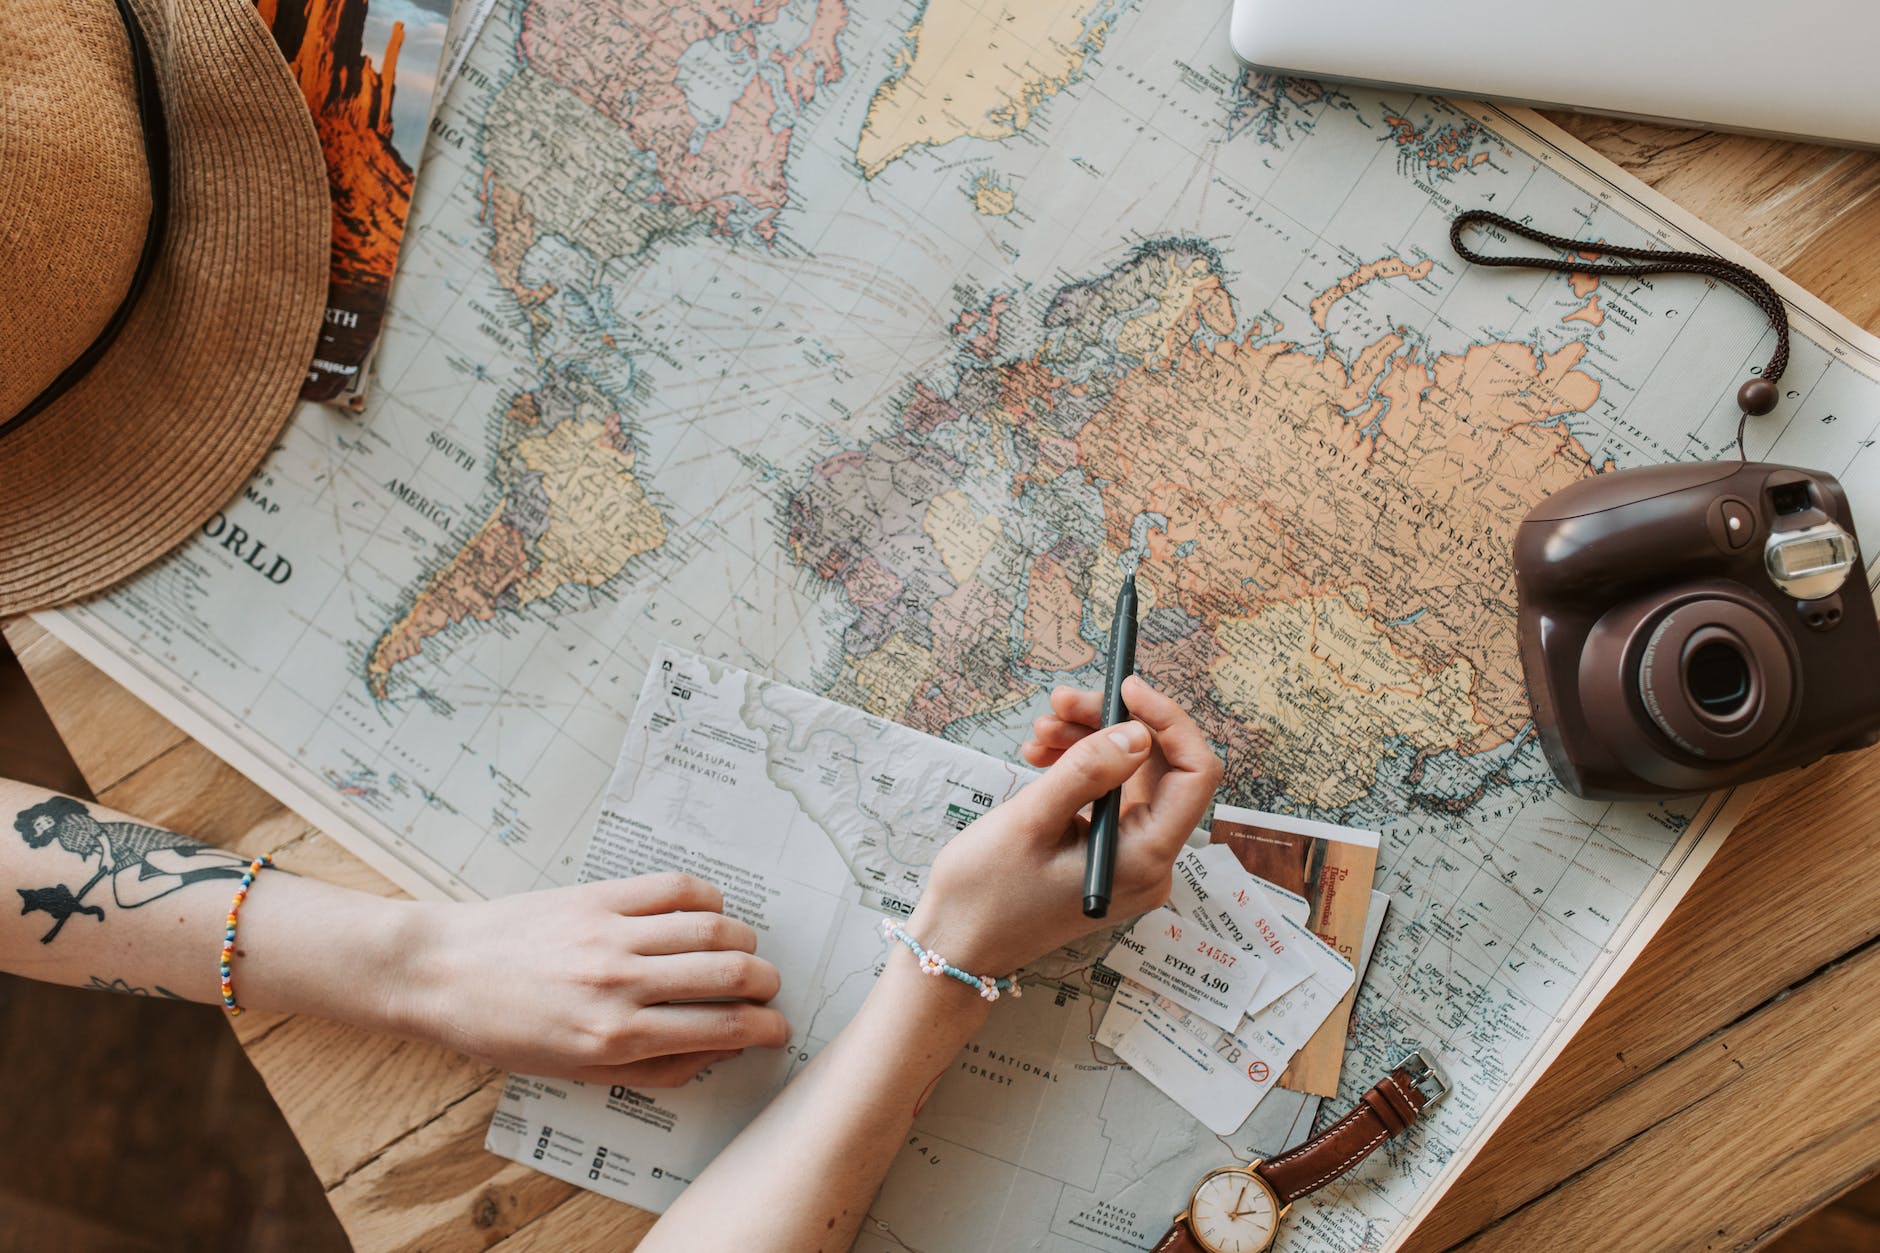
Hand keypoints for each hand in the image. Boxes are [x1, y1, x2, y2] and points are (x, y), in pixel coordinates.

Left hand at [400, 874, 790, 1085]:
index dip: (766, 1029)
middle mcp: (621, 986)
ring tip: (744, 951)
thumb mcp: (575, 1073)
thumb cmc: (501, 1031)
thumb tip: (713, 1052)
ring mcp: (611, 936)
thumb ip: (651, 1068)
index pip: (721, 1029)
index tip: (778, 1029)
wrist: (440, 974)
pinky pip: (675, 888)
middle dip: (767, 984)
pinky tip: (710, 911)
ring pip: (714, 927)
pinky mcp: (599, 896)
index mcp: (615, 1039)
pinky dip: (708, 898)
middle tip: (767, 989)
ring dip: (745, 941)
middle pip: (730, 974)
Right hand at [906, 676, 1222, 974]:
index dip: (1168, 722)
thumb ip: (1088, 772)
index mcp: (1143, 860)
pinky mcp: (1108, 858)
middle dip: (1113, 725)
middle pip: (1159, 770)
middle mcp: (1150, 864)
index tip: (1126, 688)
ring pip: (1131, 780)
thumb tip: (1139, 732)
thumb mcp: (1030, 821)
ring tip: (1039, 733)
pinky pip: (1109, 801)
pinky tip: (1041, 757)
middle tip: (1061, 704)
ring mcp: (1130, 862)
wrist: (957, 945)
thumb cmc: (985, 894)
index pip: (1194, 775)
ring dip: (1090, 744)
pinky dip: (1080, 772)